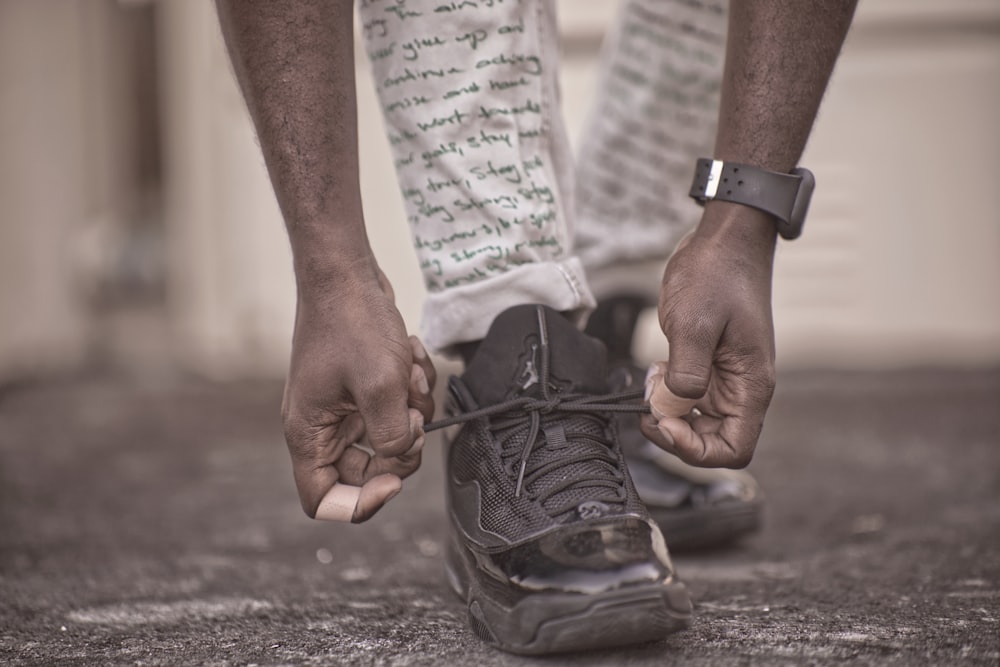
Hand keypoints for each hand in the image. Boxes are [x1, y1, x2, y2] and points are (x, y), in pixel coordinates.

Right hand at [280, 269, 435, 521]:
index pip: (323, 500)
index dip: (361, 503)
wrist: (346, 273)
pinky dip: (411, 387)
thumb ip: (391, 437)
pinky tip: (410, 356)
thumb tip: (401, 458)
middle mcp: (321, 426)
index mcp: (308, 434)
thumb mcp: (380, 386)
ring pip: (388, 436)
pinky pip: (396, 408)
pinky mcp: (362, 388)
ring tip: (409, 371)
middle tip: (413, 417)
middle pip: (365, 471)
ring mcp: (341, 407)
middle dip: (400, 446)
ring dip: (411, 408)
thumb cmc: (353, 323)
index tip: (393, 480)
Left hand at [640, 211, 776, 467]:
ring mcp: (724, 379)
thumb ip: (686, 371)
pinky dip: (666, 393)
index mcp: (751, 386)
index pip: (733, 450)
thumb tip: (673, 407)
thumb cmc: (718, 274)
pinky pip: (687, 397)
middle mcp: (741, 389)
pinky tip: (655, 369)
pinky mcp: (708, 365)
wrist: (725, 240)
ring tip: (651, 381)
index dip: (695, 449)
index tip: (664, 422)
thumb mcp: (695, 322)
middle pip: (711, 442)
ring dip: (667, 412)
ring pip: (695, 421)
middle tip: (648, 405)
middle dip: (674, 432)